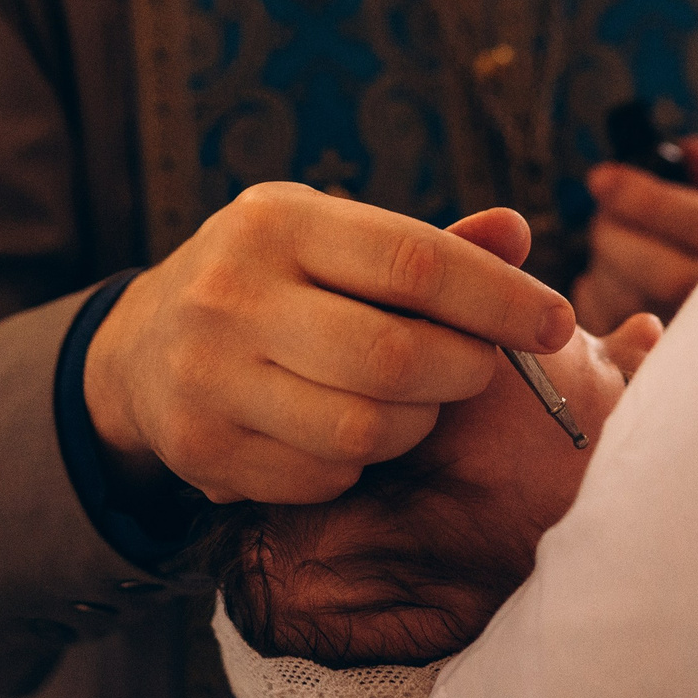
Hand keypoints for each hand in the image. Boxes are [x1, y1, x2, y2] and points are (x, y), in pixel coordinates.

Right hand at [83, 184, 574, 505]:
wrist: (144, 345)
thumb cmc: (274, 279)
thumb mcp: (334, 237)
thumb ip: (429, 246)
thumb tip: (516, 232)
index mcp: (278, 221)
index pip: (414, 263)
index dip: (500, 298)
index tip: (554, 322)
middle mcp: (232, 292)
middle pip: (395, 358)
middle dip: (464, 370)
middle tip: (478, 367)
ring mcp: (208, 376)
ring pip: (363, 430)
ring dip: (416, 423)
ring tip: (413, 399)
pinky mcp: (200, 449)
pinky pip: (322, 476)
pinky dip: (357, 463)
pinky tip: (344, 429)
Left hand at [571, 136, 697, 330]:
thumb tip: (690, 153)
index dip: (644, 200)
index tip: (601, 178)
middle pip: (668, 274)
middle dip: (619, 238)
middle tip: (602, 216)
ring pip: (644, 311)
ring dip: (607, 271)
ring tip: (608, 247)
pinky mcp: (678, 367)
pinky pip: (626, 340)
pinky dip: (600, 305)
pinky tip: (598, 281)